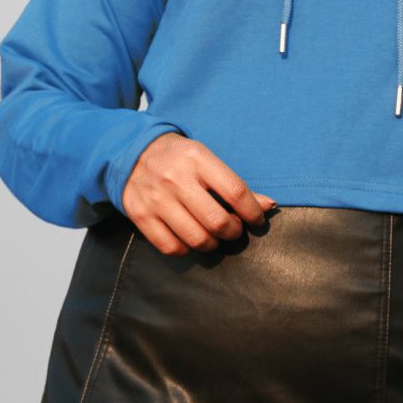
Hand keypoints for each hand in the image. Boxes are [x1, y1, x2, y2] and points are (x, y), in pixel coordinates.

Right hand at [122, 132, 277, 255]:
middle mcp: (176, 178)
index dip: (252, 211)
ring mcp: (156, 199)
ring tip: (215, 237)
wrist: (133, 152)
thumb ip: (234, 184)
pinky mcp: (141, 216)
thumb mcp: (206, 160)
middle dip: (233, 231)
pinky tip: (191, 240)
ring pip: (196, 238)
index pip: (235, 191)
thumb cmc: (180, 158)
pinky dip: (187, 250)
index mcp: (197, 159)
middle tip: (234, 228)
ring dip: (213, 244)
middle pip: (217, 221)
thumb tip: (268, 206)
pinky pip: (172, 247)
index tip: (256, 219)